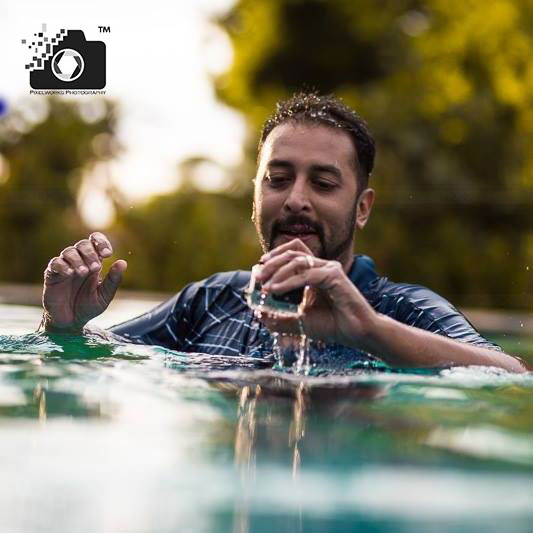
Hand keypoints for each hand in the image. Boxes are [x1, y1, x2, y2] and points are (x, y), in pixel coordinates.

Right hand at [42, 232, 126, 332]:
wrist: (71, 322)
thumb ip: (113, 280)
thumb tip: (123, 262)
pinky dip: (63, 265)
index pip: (95, 242)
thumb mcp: (105, 295)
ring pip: (69, 251)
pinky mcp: (52, 275)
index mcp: (93, 262)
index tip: (107, 253)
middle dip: (90, 253)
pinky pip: (55, 263)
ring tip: (84, 272)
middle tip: (95, 268)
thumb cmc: (89, 307)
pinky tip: (70, 273)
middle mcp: (79, 261)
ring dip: (78, 259)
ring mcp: (65, 267)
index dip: (101, 242)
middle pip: (83, 244)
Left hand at [255, 239, 377, 348]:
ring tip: (265, 286)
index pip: (293, 253)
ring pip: (297, 261)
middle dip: (271, 263)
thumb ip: (280, 317)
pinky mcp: (334, 275)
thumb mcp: (300, 321)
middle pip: (292, 253)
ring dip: (277, 272)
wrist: (357, 334)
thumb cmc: (333, 326)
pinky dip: (288, 282)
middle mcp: (322, 266)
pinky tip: (275, 289)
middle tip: (258, 276)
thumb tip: (259, 314)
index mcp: (315, 272)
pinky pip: (306, 275)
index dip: (275, 256)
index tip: (259, 268)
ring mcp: (329, 269)